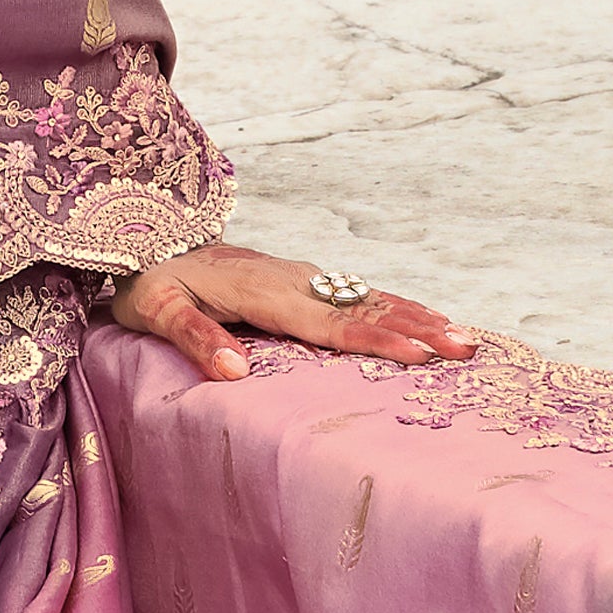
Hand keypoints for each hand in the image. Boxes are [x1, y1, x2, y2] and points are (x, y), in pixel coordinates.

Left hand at [105, 241, 473, 386]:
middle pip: (364, 307)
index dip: (376, 340)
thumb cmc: (149, 281)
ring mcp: (300, 278)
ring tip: (462, 336)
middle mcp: (292, 280)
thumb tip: (235, 373)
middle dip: (419, 327)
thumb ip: (197, 339)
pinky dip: (396, 307)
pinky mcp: (300, 281)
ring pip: (369, 297)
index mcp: (264, 292)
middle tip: (466, 347)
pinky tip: (421, 319)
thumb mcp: (158, 311)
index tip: (419, 356)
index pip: (329, 323)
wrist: (145, 239)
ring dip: (417, 316)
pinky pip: (357, 295)